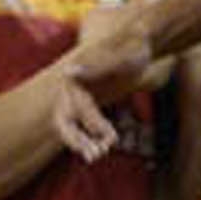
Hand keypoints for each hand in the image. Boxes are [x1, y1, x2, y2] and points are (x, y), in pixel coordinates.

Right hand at [49, 5, 155, 161]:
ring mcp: (77, 95)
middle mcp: (70, 86)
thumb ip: (97, 66)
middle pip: (64, 119)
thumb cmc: (131, 47)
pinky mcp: (87, 103)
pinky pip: (83, 125)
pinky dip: (93, 136)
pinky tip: (109, 144)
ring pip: (71, 125)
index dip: (91, 124)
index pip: (77, 106)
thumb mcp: (121, 57)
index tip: (111, 138)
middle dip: (76, 140)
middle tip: (95, 157)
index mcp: (74, 75)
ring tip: (100, 155)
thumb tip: (69, 72)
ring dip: (83, 142)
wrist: (136, 42)